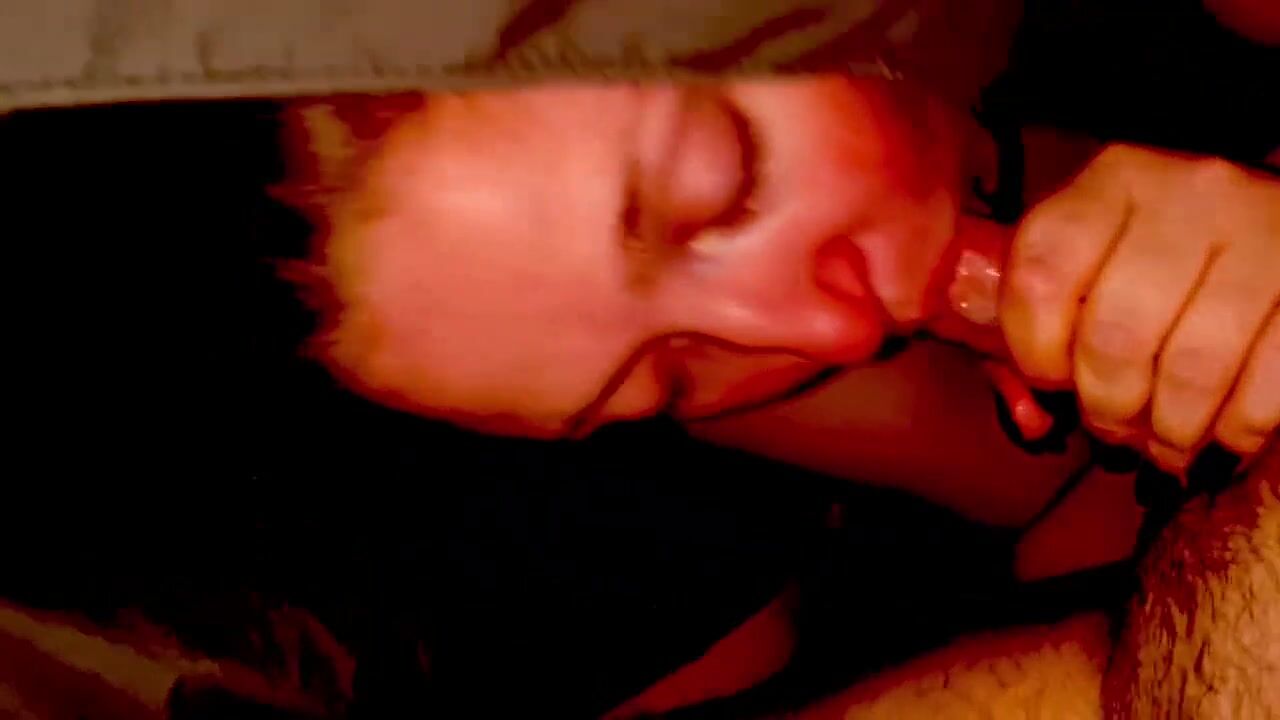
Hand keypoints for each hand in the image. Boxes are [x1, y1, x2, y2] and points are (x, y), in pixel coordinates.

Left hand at [1000, 144, 1279, 470]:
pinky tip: (1223, 437)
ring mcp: (1263, 231)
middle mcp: (1188, 193)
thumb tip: (1000, 362)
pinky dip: (1238, 429)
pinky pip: (1270, 382)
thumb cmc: (1163, 254)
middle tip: (1114, 427)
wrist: (1276, 227)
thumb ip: (1035, 306)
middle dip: (1108, 405)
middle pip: (1118, 333)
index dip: (1036, 351)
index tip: (1052, 379)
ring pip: (1194, 366)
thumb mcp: (1095, 254)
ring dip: (1173, 429)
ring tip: (1167, 443)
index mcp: (1113, 182)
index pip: (1043, 277)